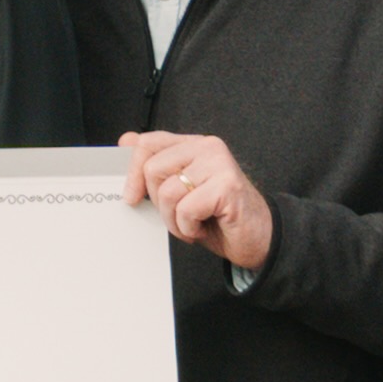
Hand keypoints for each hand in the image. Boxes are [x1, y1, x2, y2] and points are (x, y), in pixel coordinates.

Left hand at [120, 131, 271, 273]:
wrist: (259, 240)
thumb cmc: (218, 217)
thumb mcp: (180, 192)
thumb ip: (156, 166)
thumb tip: (124, 141)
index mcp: (194, 144)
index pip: (148, 142)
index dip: (132, 171)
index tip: (131, 197)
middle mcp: (207, 147)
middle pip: (153, 169)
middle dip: (159, 204)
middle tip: (180, 217)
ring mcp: (219, 164)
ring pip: (167, 192)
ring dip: (175, 220)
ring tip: (193, 224)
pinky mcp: (227, 185)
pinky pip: (186, 209)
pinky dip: (189, 228)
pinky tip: (204, 228)